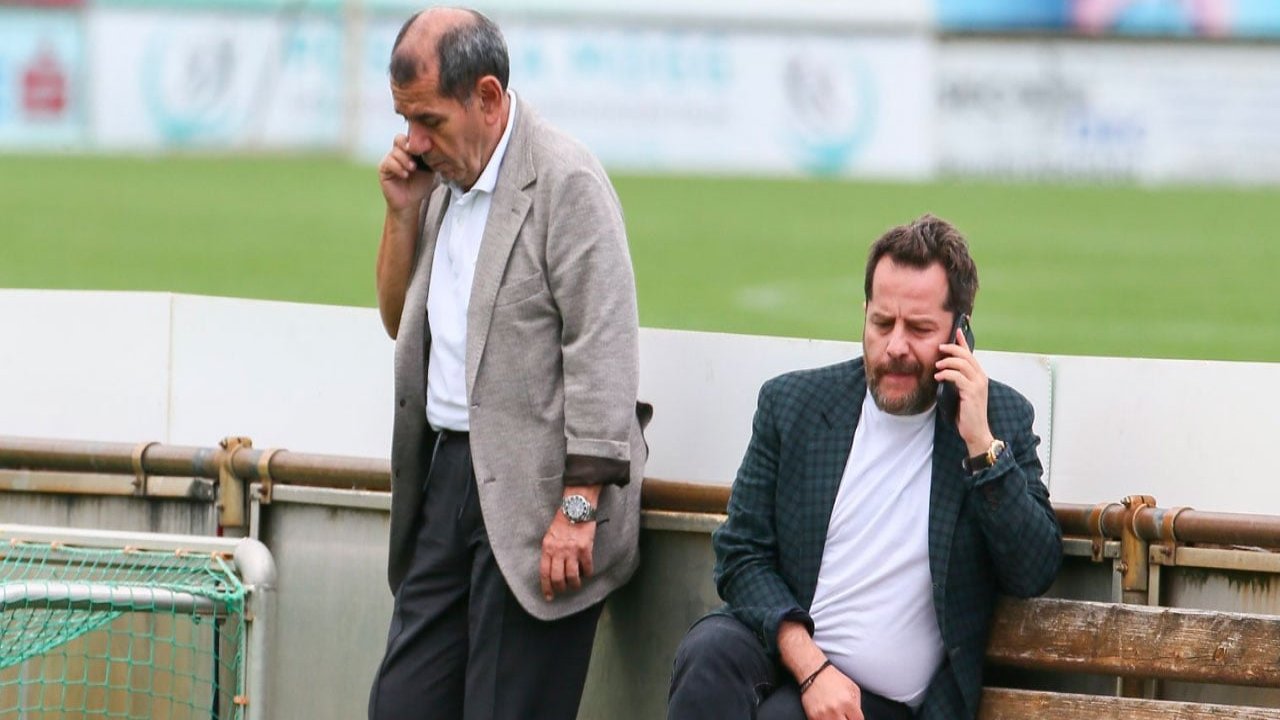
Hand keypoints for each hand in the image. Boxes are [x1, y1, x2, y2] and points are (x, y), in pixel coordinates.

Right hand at [378, 133, 434, 214]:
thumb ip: (430, 158)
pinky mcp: (383, 168)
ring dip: (405, 159)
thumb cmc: (420, 185)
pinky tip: (405, 175)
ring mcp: (390, 159)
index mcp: (409, 150)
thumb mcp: (429, 169)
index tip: (427, 146)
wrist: (410, 201)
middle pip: (399, 139)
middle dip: (409, 146)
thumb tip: (437, 148)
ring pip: (395, 151)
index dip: (416, 139)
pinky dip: (398, 167)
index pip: (410, 137)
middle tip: (417, 155)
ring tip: (412, 169)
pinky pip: (388, 163)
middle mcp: (398, 152)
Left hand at [539, 509, 595, 600]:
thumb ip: (549, 552)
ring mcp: (572, 551)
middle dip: (561, 588)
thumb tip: (552, 568)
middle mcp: (558, 551)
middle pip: (558, 578)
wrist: (576, 508)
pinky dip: (587, 573)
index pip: (544, 573)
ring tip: (576, 585)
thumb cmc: (562, 522)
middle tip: (564, 590)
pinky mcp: (585, 549)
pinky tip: (587, 573)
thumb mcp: (549, 536)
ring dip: (575, 584)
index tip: (548, 597)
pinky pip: (586, 567)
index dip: (546, 587)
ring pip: (572, 576)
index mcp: (547, 548)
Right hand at [800, 665, 863, 719]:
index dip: (855, 718)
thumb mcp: (852, 688)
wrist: (814, 673)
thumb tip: (857, 717)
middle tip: (844, 714)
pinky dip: (826, 719)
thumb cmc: (832, 679)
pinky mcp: (813, 716)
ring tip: (835, 712)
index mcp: (848, 702)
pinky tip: (827, 713)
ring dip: (836, 719)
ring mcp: (823, 715)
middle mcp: (835, 710)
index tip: (852, 715)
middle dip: (846, 719)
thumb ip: (857, 705)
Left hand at [935, 327, 994, 454]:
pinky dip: (946, 374)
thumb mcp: (961, 394)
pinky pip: (958, 377)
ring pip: (963, 364)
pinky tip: (938, 377)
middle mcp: (981, 378)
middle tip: (940, 347)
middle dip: (952, 348)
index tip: (955, 331)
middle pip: (967, 355)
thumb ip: (956, 381)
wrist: (976, 432)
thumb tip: (943, 371)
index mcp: (979, 376)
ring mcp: (978, 385)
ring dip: (947, 361)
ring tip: (937, 365)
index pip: (971, 355)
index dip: (963, 342)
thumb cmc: (967, 414)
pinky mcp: (972, 393)